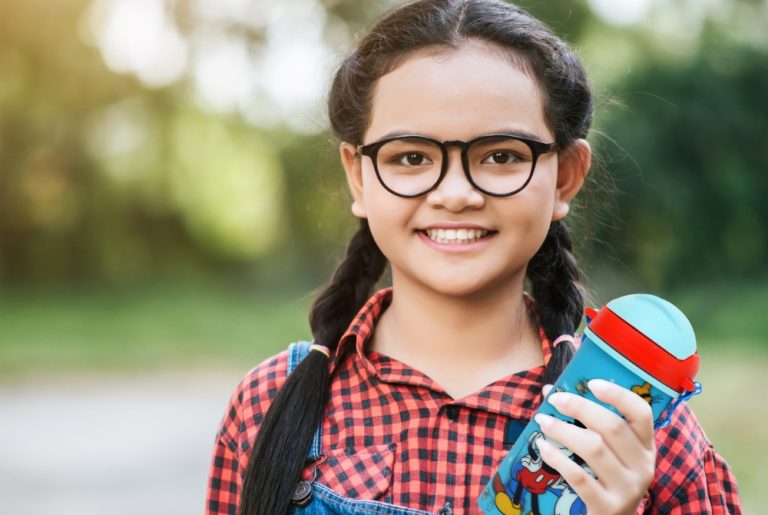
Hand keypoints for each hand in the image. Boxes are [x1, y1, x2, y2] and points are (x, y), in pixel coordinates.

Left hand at [534, 379, 654, 514]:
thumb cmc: (605, 477)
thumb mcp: (611, 452)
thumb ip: (589, 421)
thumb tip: (552, 390)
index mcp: (646, 446)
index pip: (642, 413)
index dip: (618, 395)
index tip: (591, 383)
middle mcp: (643, 466)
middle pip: (613, 427)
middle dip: (580, 407)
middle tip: (554, 399)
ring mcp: (628, 489)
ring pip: (594, 449)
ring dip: (563, 430)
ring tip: (542, 421)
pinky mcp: (608, 506)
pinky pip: (579, 477)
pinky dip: (558, 459)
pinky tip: (543, 447)